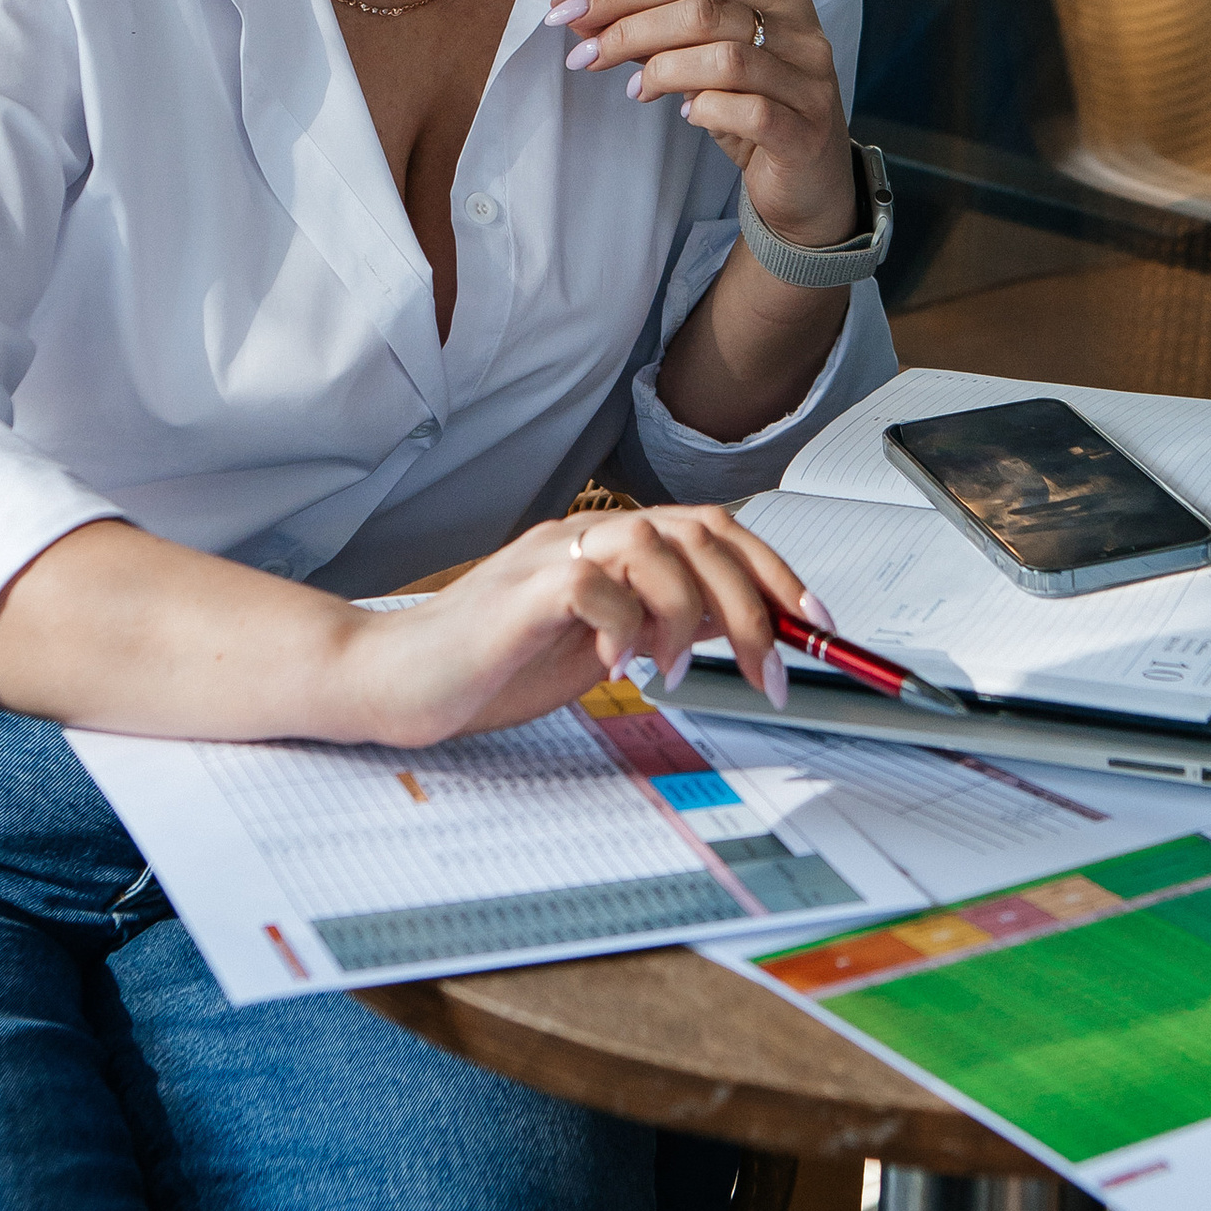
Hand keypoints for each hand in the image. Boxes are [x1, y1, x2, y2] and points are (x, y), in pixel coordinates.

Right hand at [337, 500, 821, 743]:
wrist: (395, 681)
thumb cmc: (489, 666)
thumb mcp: (603, 647)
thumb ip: (662, 623)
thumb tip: (739, 622)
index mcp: (608, 547)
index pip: (713, 529)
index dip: (776, 571)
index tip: (815, 626)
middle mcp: (583, 538)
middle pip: (699, 531)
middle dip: (754, 601)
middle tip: (771, 667)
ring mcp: (549, 558)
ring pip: (654, 544)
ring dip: (690, 614)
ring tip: (681, 672)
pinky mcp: (519, 594)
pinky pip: (592, 584)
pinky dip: (624, 627)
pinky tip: (620, 670)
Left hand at [549, 0, 856, 246]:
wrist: (811, 185)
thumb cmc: (754, 116)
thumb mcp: (705, 68)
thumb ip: (655, 37)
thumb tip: (578, 14)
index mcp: (778, 0)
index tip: (568, 13)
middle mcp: (800, 33)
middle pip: (703, 11)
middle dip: (630, 29)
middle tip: (585, 56)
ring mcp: (809, 83)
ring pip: (725, 59)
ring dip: (663, 71)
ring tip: (636, 91)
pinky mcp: (806, 132)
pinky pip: (749, 111)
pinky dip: (706, 109)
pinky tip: (688, 115)